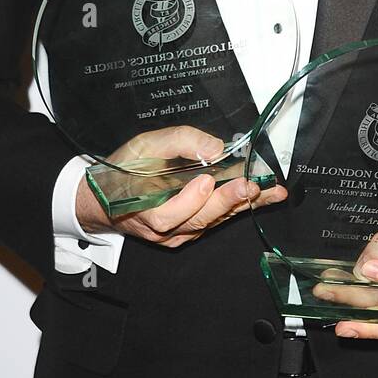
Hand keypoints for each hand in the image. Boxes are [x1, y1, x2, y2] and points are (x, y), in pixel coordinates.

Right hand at [75, 125, 286, 247]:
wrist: (107, 198)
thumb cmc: (124, 170)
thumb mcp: (144, 145)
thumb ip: (179, 142)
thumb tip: (215, 147)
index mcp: (144, 210)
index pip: (169, 215)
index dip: (190, 200)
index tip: (207, 180)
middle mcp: (162, 230)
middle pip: (198, 220)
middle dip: (228, 201)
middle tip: (252, 186)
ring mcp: (176, 235)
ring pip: (212, 222)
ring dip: (243, 206)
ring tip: (270, 192)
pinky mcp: (188, 232)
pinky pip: (214, 222)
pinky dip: (235, 208)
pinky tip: (257, 198)